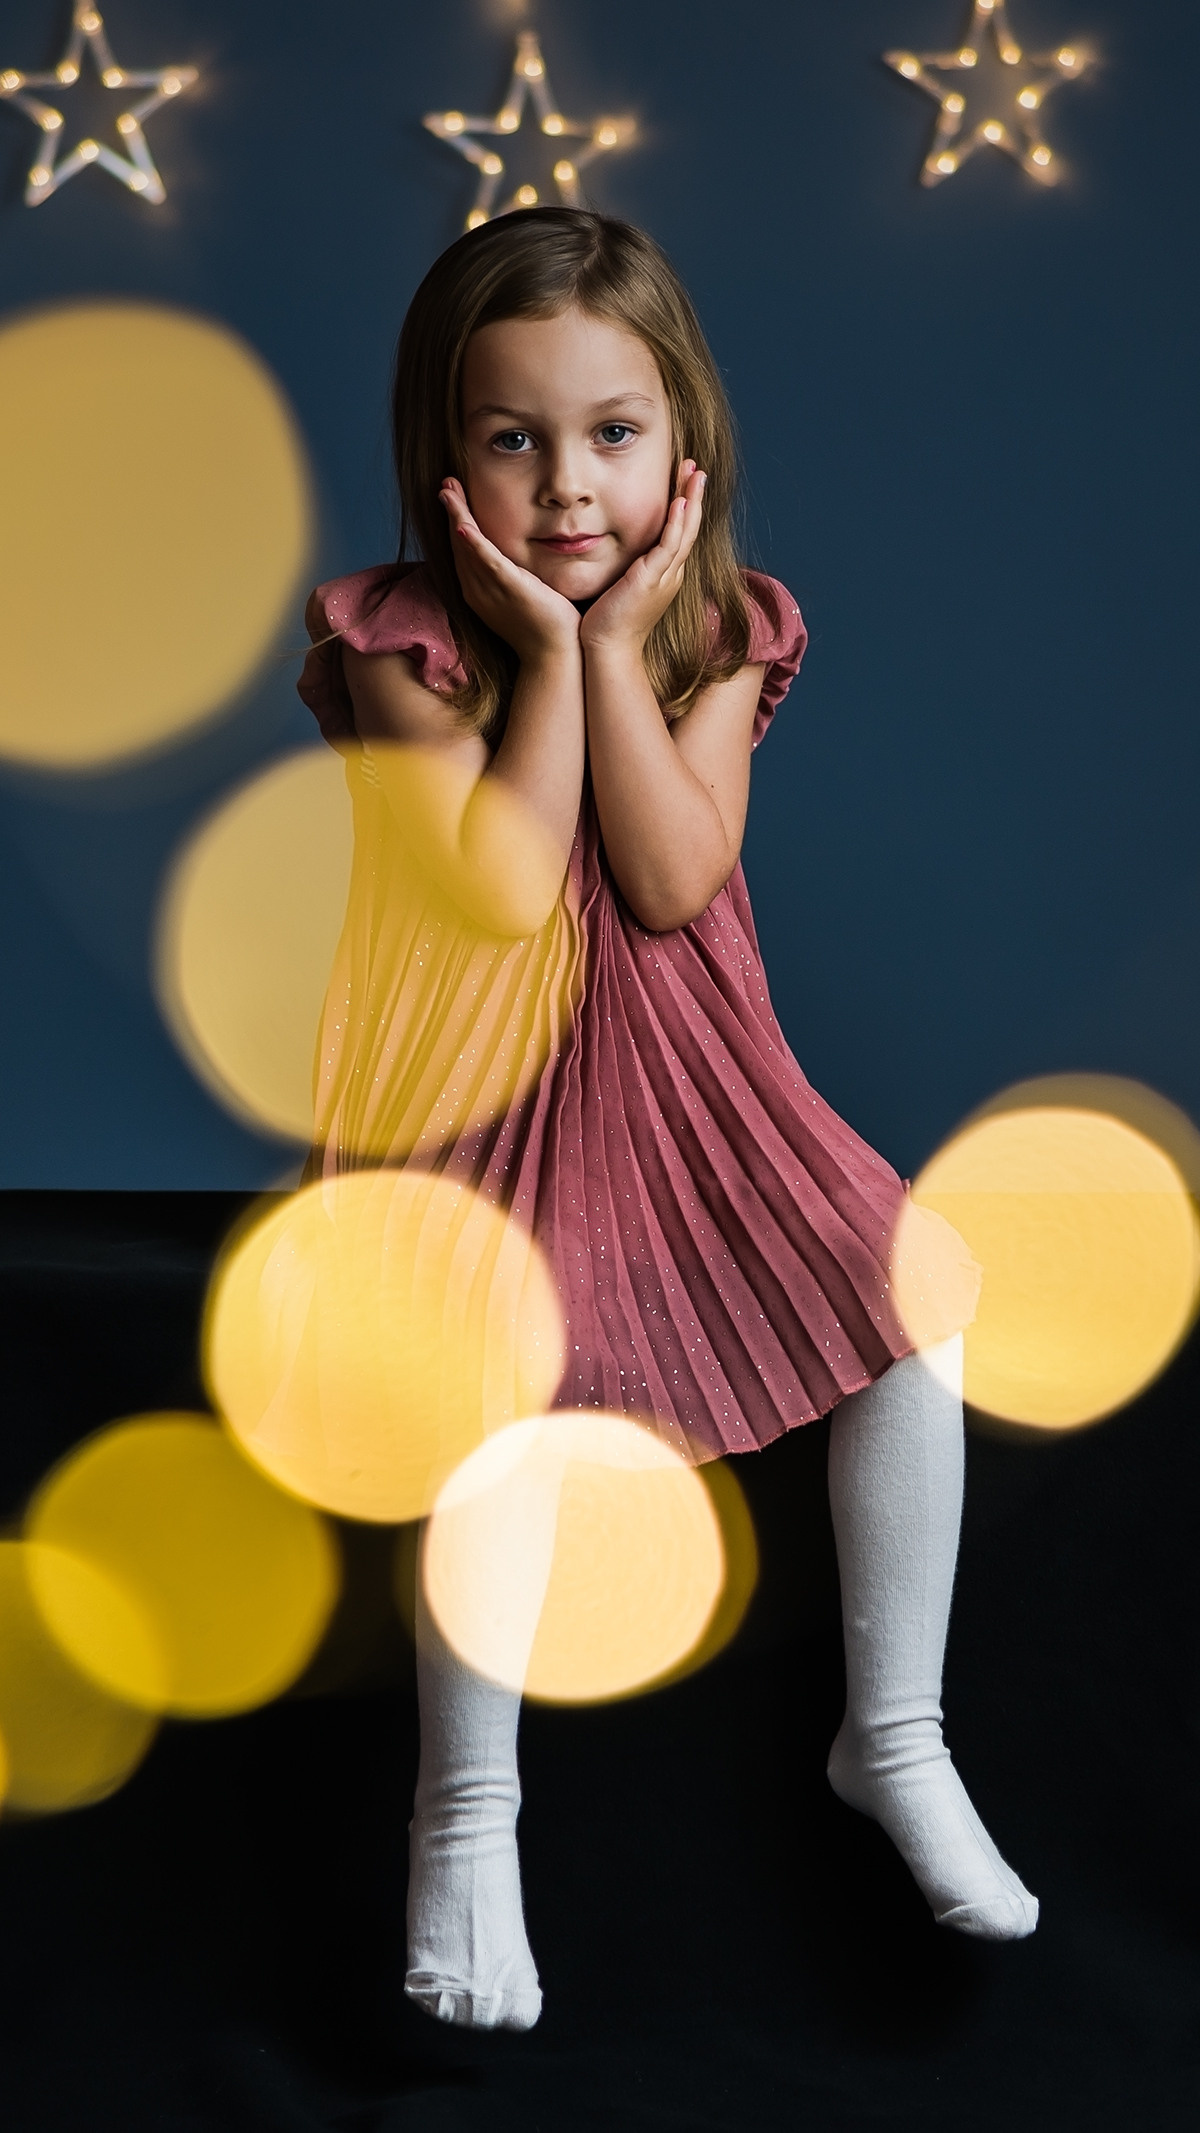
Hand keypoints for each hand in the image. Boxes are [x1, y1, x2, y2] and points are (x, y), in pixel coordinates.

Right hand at [440, 479, 580, 662]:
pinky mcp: (510, 591)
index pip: (463, 549)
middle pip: (458, 544)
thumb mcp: (522, 594)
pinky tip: (464, 526)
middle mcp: (476, 591)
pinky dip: (474, 544)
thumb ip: (513, 574)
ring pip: (467, 548)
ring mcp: (490, 592)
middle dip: (452, 512)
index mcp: (478, 590)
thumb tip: (516, 557)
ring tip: (449, 490)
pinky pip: (488, 563)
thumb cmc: (543, 626)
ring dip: (457, 517)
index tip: (452, 495)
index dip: (456, 520)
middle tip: (446, 483)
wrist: (553, 656)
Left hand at [579, 462, 706, 655]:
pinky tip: (681, 502)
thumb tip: (617, 554)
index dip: (684, 505)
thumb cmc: (607, 624)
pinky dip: (678, 523)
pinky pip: (670, 546)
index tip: (684, 480)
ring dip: (692, 500)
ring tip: (696, 473)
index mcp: (664, 574)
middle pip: (688, 527)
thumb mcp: (620, 588)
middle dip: (693, 495)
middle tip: (696, 467)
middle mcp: (670, 573)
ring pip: (685, 532)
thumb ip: (625, 569)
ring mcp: (665, 577)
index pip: (678, 532)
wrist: (607, 650)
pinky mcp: (652, 580)